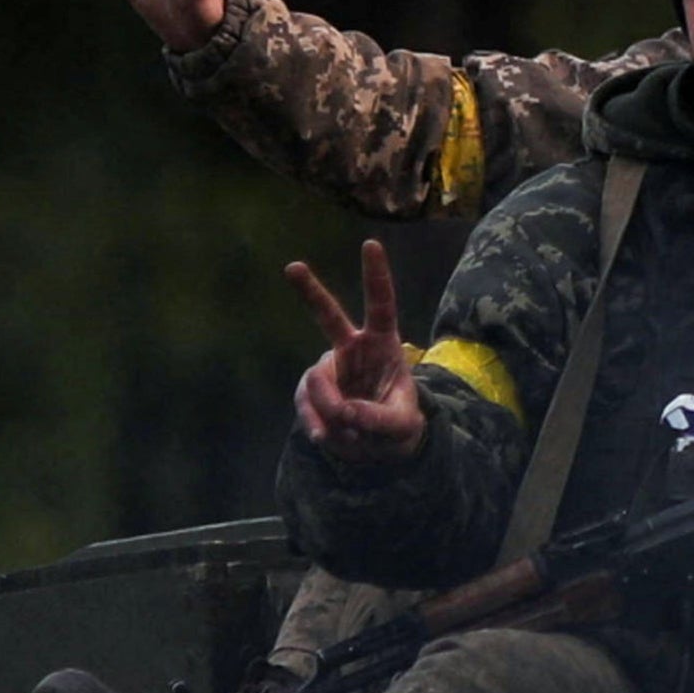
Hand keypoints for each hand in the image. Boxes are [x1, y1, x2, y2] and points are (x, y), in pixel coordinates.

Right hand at [288, 240, 428, 465]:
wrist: (376, 447)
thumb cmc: (397, 424)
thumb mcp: (401, 426)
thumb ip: (378, 419)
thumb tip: (345, 413)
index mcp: (383, 344)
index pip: (381, 305)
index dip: (376, 277)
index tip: (371, 245)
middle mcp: (351, 349)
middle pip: (328, 316)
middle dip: (310, 292)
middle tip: (292, 266)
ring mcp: (327, 369)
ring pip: (319, 383)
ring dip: (334, 413)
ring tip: (355, 432)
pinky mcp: (308, 391)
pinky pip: (306, 406)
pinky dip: (316, 425)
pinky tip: (328, 437)